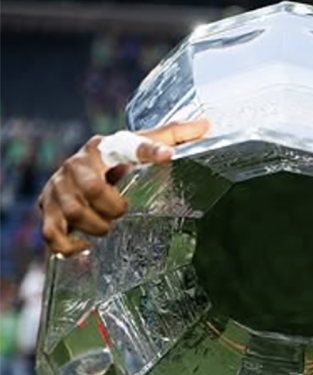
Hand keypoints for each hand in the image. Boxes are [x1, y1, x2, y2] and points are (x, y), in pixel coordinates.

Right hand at [38, 118, 209, 255]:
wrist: (78, 169)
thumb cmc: (116, 158)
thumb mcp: (141, 145)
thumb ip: (172, 136)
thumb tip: (205, 126)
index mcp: (103, 147)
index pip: (127, 146)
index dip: (148, 150)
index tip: (168, 155)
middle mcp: (75, 164)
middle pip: (93, 189)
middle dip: (114, 207)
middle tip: (122, 209)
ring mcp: (57, 186)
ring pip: (73, 212)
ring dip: (97, 226)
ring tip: (107, 225)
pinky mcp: (46, 208)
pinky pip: (51, 233)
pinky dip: (68, 246)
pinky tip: (84, 247)